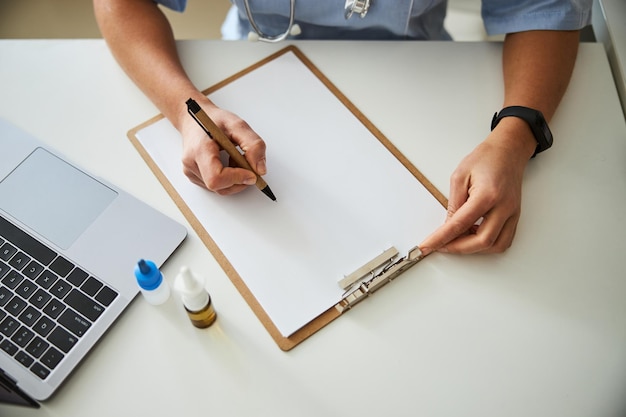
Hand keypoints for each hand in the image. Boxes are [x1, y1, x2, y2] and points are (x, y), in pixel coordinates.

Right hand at [179, 103, 266, 194]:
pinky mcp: (194, 177)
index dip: (236, 179)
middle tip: (247, 163)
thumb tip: (260, 169)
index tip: (251, 173)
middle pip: (219, 187)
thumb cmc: (214, 120)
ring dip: (235, 179)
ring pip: (220, 189)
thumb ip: (253, 145)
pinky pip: (216, 187)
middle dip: (239, 180)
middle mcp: (191, 163)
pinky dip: (228, 179)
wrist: (194, 119)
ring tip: (236, 159)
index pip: (216, 178)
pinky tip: (228, 164)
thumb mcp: (238, 124)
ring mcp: (191, 172)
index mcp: (200, 149)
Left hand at [420, 118, 535, 254]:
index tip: (428, 246)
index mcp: (487, 195)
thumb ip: (454, 203)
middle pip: (482, 241)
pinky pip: (504, 240)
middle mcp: (504, 207)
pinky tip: (474, 236)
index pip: (460, 224)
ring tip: (458, 238)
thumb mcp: (459, 176)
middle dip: (458, 248)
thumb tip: (448, 226)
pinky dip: (487, 244)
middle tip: (441, 245)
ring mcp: (512, 213)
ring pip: (496, 246)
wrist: (508, 151)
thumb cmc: (486, 158)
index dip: (441, 238)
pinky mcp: (514, 216)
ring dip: (474, 248)